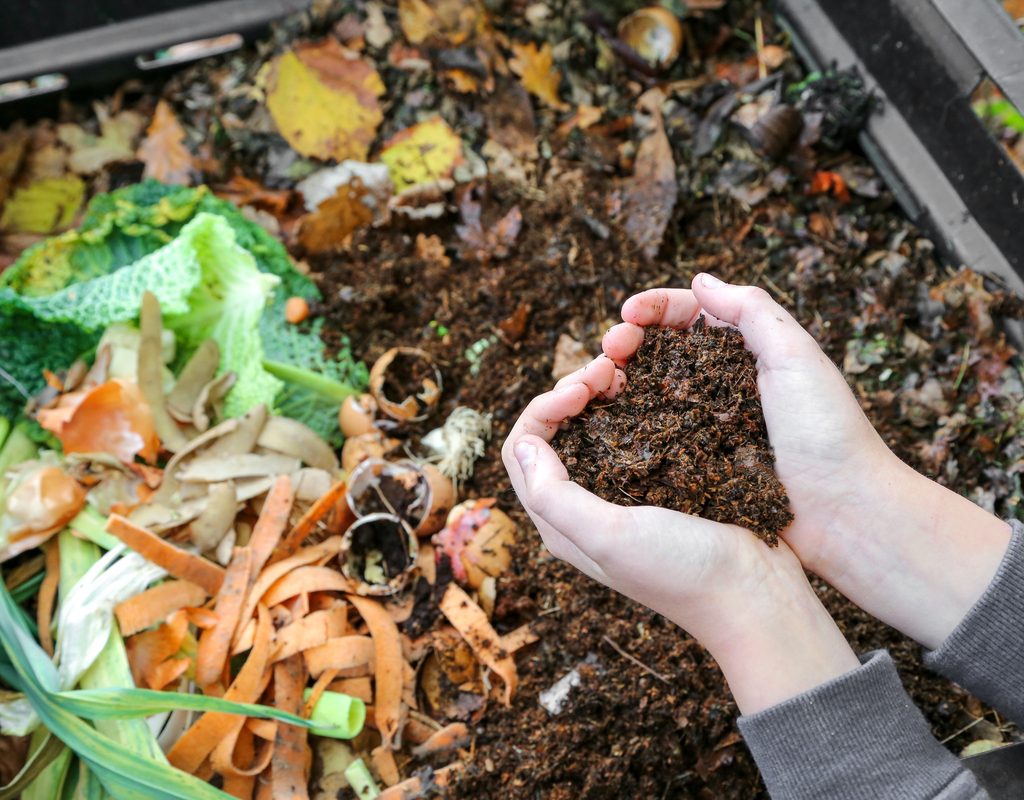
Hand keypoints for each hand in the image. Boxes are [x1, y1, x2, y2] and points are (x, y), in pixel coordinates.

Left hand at [501, 357, 858, 713]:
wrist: (754, 594)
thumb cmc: (681, 571)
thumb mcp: (609, 536)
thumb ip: (554, 496)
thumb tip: (523, 444)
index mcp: (561, 522)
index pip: (523, 449)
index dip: (543, 408)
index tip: (582, 389)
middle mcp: (585, 506)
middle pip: (555, 432)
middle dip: (571, 391)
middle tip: (608, 368)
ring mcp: (624, 492)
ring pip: (593, 427)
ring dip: (601, 393)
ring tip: (626, 369)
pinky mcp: (661, 482)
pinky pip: (634, 432)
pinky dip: (635, 404)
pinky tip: (654, 388)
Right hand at [603, 274, 1011, 648]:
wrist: (844, 514)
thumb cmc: (828, 433)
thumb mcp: (796, 356)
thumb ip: (752, 311)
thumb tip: (701, 280)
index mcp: (749, 352)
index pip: (691, 315)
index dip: (655, 309)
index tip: (627, 314)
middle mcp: (723, 385)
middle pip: (662, 350)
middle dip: (629, 341)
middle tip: (608, 349)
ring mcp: (707, 426)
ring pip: (651, 391)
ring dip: (621, 379)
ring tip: (599, 381)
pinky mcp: (697, 465)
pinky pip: (655, 437)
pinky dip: (628, 423)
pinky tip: (608, 420)